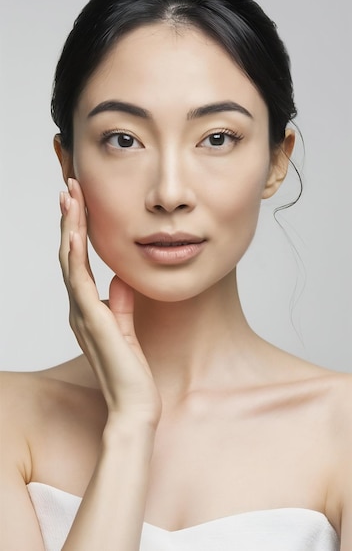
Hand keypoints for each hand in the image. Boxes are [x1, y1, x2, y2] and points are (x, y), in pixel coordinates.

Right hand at [59, 178, 160, 424]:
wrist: (134, 406)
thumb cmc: (130, 372)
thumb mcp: (127, 329)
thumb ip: (121, 304)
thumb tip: (120, 280)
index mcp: (88, 309)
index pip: (78, 262)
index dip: (77, 231)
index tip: (79, 203)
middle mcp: (80, 308)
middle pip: (69, 255)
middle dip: (70, 220)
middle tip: (70, 188)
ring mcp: (83, 314)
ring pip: (70, 262)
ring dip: (69, 228)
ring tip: (69, 198)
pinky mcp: (93, 322)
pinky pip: (80, 283)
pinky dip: (75, 256)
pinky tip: (74, 234)